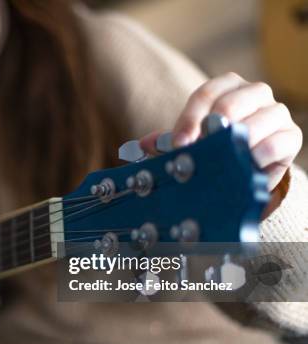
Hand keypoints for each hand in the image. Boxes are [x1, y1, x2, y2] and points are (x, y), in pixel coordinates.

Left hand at [140, 72, 302, 191]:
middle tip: (199, 150)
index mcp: (227, 87)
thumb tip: (143, 144)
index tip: (179, 143)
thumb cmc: (214, 146)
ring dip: (237, 141)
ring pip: (258, 120)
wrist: (246, 165)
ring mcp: (275, 113)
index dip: (190, 119)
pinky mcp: (290, 136)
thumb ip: (166, 142)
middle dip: (213, 128)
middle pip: (232, 103)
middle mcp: (254, 93)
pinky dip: (260, 155)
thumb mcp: (190, 141)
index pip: (206, 94)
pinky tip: (245, 166)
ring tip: (222, 159)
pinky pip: (278, 142)